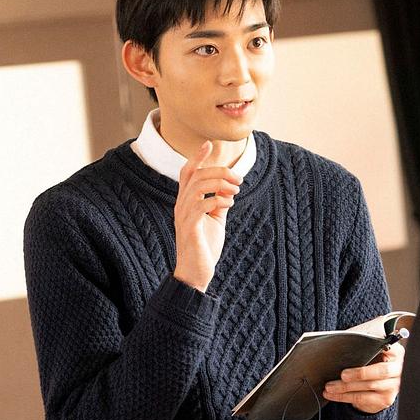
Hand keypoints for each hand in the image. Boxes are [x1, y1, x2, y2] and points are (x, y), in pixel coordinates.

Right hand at [172, 141, 241, 291]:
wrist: (196, 274)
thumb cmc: (205, 247)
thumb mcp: (215, 220)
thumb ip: (219, 203)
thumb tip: (229, 189)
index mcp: (186, 202)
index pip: (187, 173)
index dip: (197, 157)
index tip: (209, 144)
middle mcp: (181, 205)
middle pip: (197, 175)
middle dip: (220, 171)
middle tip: (239, 179)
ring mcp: (184, 216)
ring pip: (199, 186)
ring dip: (221, 183)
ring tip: (236, 190)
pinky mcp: (190, 227)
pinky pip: (202, 204)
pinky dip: (219, 199)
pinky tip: (230, 203)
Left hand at [322, 342, 403, 413]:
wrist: (377, 382)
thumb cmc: (370, 360)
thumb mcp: (370, 349)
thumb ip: (365, 343)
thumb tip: (345, 339)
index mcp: (396, 352)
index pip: (389, 348)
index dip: (379, 348)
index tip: (365, 347)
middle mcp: (398, 370)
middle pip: (381, 371)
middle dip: (360, 373)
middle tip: (343, 375)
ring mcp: (393, 386)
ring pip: (369, 386)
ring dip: (346, 387)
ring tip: (330, 386)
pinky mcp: (385, 399)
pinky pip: (363, 398)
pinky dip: (344, 397)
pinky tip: (332, 394)